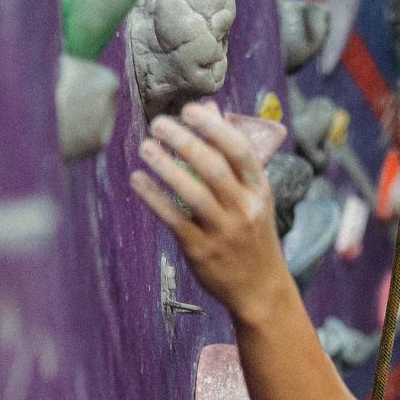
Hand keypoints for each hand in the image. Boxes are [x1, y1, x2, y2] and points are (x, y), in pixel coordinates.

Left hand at [130, 100, 288, 324]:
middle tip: (158, 124)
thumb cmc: (253, 236)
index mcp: (260, 191)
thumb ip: (230, 154)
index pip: (239, 151)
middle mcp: (244, 208)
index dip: (214, 127)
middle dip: (185, 142)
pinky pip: (175, 220)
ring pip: (193, 193)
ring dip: (167, 167)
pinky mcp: (202, 251)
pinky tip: (138, 181)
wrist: (261, 289)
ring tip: (145, 148)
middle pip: (214, 168)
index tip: (189, 110)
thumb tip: (211, 109)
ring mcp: (224, 231)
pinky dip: (155, 198)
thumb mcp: (253, 195)